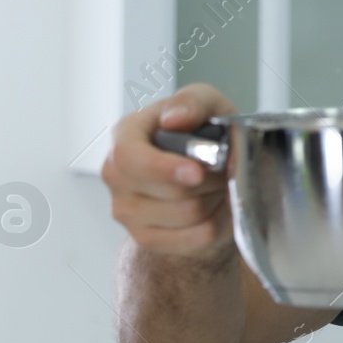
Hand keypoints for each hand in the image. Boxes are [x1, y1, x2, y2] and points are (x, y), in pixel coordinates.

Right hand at [103, 83, 236, 258]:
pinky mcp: (145, 237)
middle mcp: (116, 174)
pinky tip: (218, 207)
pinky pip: (192, 239)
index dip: (164, 169)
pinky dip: (217, 224)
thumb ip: (192, 102)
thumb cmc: (202, 132)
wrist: (208, 170)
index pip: (130, 157)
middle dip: (210, 180)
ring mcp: (126, 210)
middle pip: (168, 191)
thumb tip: (174, 119)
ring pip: (186, 215)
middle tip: (226, 169)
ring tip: (220, 185)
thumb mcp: (205, 104)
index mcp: (126, 135)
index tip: (197, 173)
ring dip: (216, 199)